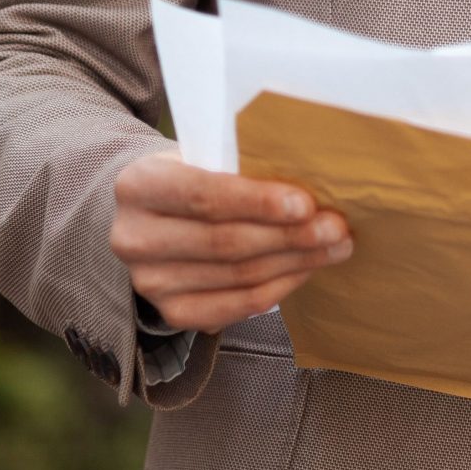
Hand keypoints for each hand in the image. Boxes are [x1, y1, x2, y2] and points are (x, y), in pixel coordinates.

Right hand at [111, 147, 354, 333]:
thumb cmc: (191, 176)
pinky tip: (305, 269)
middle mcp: (134, 238)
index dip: (258, 202)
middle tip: (336, 227)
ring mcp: (150, 282)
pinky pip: (237, 307)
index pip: (203, 197)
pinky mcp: (172, 313)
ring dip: (294, 262)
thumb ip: (240, 167)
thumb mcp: (202, 156)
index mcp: (138, 185)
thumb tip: (312, 184)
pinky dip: (278, 288)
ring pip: (237, 276)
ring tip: (333, 246)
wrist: (152, 214)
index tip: (306, 203)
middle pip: (225, 242)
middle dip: (289, 236)